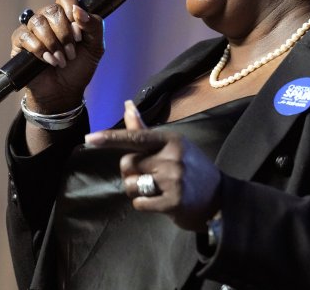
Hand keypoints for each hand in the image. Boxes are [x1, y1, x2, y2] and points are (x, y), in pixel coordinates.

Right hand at [10, 0, 103, 112]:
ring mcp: (33, 30)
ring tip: (60, 60)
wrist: (65, 91)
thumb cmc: (80, 67)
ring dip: (53, 43)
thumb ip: (94, 26)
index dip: (72, 10)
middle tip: (71, 52)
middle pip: (52, 10)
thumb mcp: (96, 47)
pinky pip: (24, 36)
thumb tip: (79, 11)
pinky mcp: (20, 43)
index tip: (79, 32)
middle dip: (64, 33)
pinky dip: (38, 49)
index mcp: (67, 16)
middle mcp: (49, 19)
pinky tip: (47, 61)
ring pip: (38, 22)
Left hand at [85, 101, 221, 231]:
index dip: (111, 139)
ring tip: (156, 189)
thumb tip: (126, 105)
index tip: (90, 139)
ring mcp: (173, 180)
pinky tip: (161, 201)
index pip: (135, 137)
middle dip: (131, 172)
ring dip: (137, 190)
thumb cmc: (190, 168)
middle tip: (149, 176)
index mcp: (171, 139)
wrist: (218, 198)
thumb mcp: (171, 145)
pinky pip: (139, 203)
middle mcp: (172, 157)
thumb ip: (144, 129)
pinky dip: (145, 204)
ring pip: (131, 185)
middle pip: (127, 164)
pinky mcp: (172, 202)